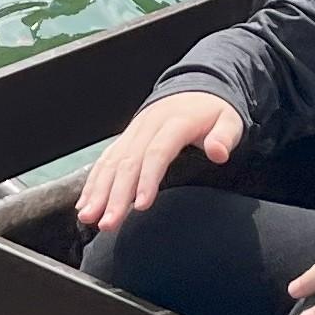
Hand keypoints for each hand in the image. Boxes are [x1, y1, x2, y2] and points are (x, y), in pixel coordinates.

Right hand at [78, 92, 243, 231]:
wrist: (195, 91)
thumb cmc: (213, 113)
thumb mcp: (230, 121)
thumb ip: (225, 137)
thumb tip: (219, 152)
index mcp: (174, 122)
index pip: (157, 152)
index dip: (148, 179)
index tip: (140, 205)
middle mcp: (148, 126)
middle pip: (128, 162)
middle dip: (115, 195)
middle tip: (107, 223)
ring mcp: (133, 133)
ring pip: (111, 163)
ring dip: (97, 192)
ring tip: (88, 218)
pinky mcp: (125, 140)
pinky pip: (105, 161)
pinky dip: (93, 182)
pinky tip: (85, 204)